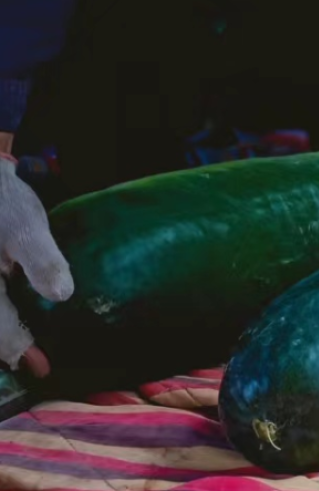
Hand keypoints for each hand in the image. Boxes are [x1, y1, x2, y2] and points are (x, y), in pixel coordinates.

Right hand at [0, 156, 72, 376]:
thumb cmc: (2, 203)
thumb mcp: (26, 226)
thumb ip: (41, 260)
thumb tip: (61, 294)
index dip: (18, 348)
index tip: (41, 367)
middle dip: (6, 347)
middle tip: (33, 364)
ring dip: (3, 333)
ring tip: (21, 351)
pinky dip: (3, 318)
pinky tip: (13, 321)